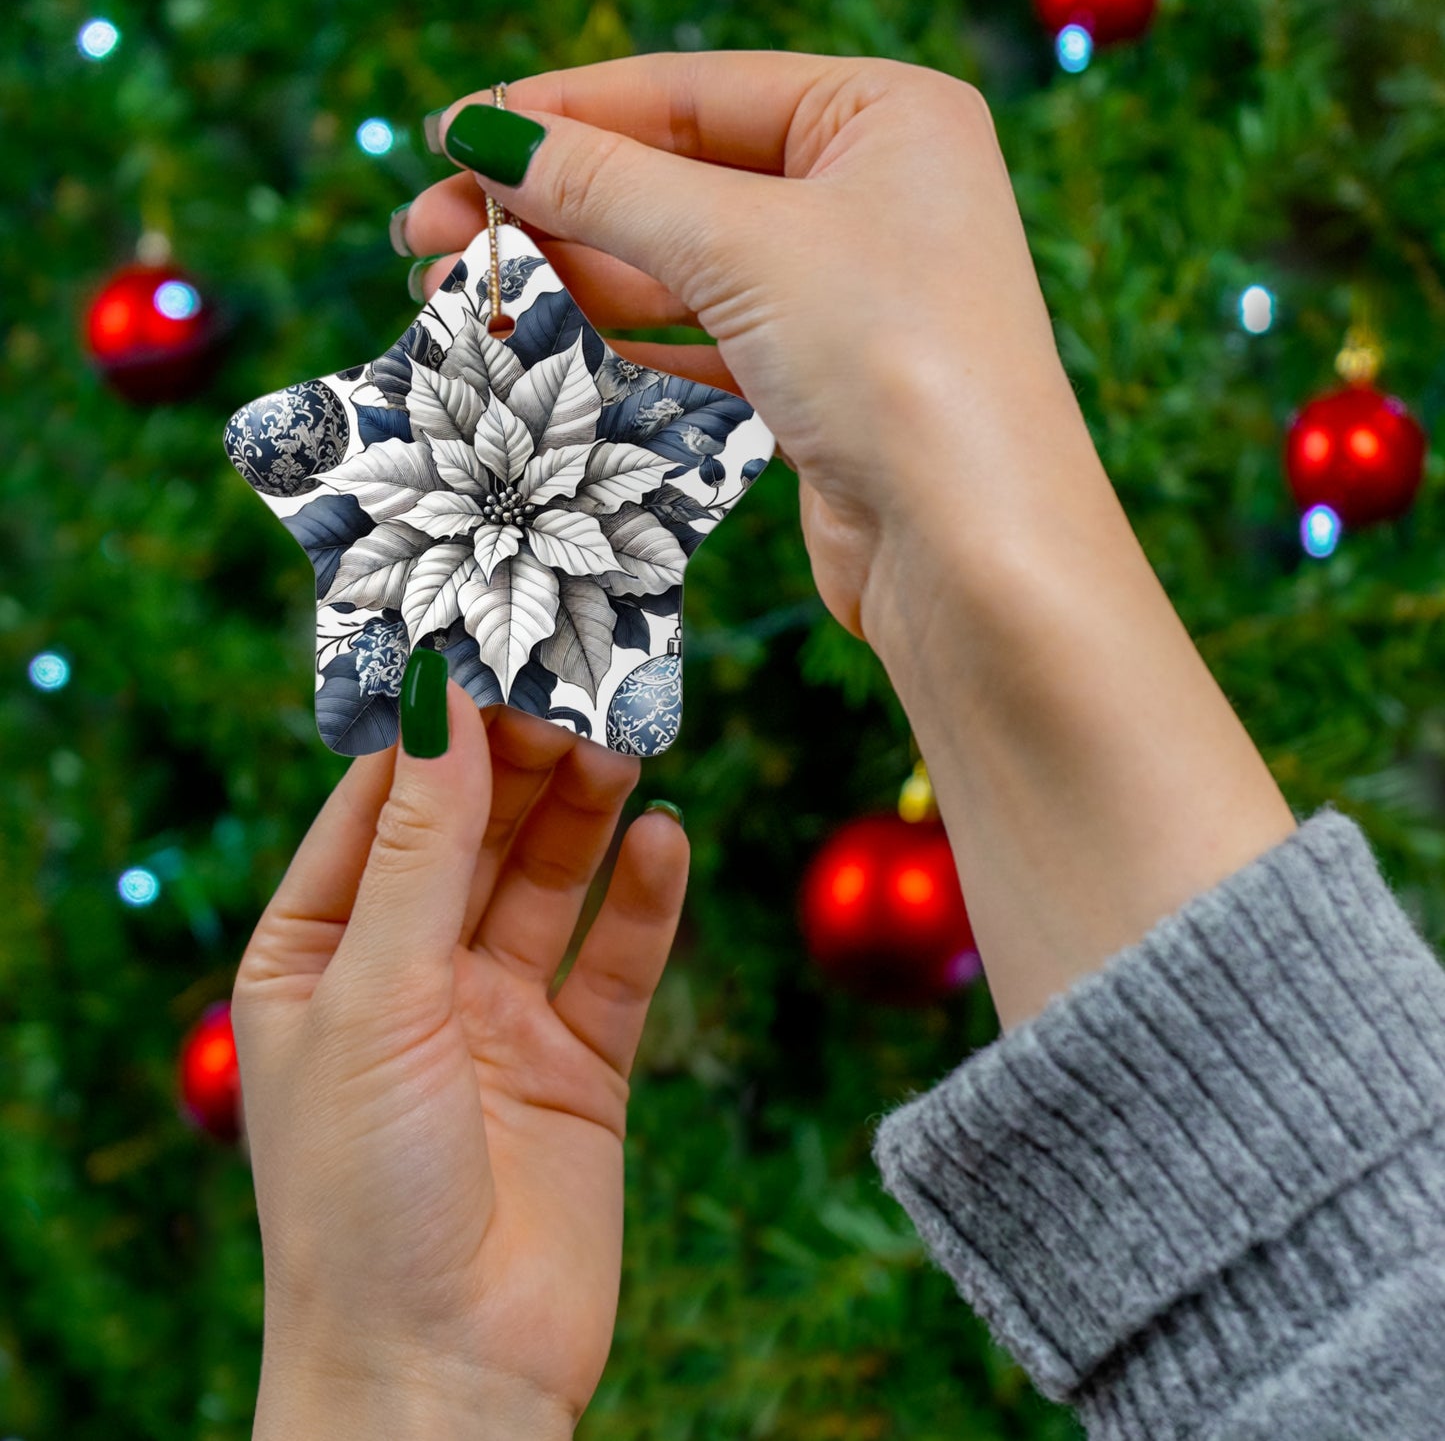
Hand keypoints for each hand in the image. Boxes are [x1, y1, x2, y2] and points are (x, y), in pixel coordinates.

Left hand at [232, 686, 687, 1436]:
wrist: (446, 1375)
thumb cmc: (361, 1195)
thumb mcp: (373, 995)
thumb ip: (417, 847)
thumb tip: (433, 701)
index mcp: (318, 954)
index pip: (379, 807)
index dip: (434, 730)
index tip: (490, 647)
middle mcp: (408, 975)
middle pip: (474, 832)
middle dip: (522, 761)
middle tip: (580, 687)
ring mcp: (497, 1017)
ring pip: (550, 881)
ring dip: (586, 814)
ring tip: (626, 744)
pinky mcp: (579, 1064)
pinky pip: (616, 960)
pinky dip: (644, 899)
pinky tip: (667, 840)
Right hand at [401, 54, 1294, 1032]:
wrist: (974, 552)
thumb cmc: (896, 362)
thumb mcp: (742, 246)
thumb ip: (607, 186)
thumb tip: (486, 134)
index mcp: (881, 116)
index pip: (689, 92)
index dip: (562, 114)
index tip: (451, 138)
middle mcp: (870, 195)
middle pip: (676, 180)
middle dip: (549, 206)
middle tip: (427, 235)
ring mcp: (846, 295)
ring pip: (680, 268)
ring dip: (570, 278)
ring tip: (456, 294)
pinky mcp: (820, 384)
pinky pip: (701, 341)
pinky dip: (622, 340)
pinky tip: (541, 341)